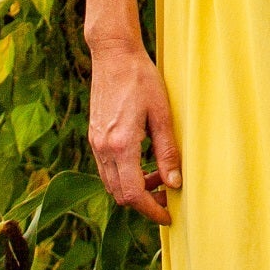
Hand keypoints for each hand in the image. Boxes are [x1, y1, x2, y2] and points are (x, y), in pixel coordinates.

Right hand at [88, 42, 181, 222]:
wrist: (113, 54)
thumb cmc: (141, 78)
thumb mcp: (161, 114)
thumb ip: (168, 151)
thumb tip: (175, 183)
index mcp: (121, 145)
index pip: (133, 194)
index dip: (151, 210)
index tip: (168, 215)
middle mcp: (103, 149)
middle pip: (120, 194)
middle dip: (144, 202)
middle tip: (167, 194)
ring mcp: (95, 143)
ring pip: (112, 183)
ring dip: (134, 188)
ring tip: (158, 174)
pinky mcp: (94, 136)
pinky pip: (107, 168)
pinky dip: (124, 174)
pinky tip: (143, 160)